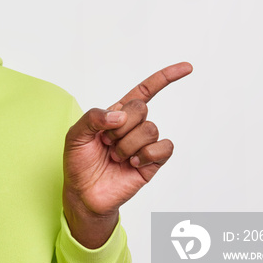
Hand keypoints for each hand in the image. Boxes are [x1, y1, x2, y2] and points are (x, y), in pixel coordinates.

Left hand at [62, 62, 192, 247]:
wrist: (84, 194)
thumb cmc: (79, 163)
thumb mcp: (75, 135)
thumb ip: (93, 117)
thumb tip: (120, 114)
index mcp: (116, 114)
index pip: (144, 92)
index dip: (165, 78)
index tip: (187, 68)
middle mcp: (133, 127)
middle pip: (141, 108)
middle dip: (120, 126)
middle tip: (106, 142)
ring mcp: (144, 144)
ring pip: (150, 129)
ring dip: (128, 145)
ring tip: (115, 157)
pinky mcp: (153, 162)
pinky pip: (163, 148)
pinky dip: (147, 155)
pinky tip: (133, 164)